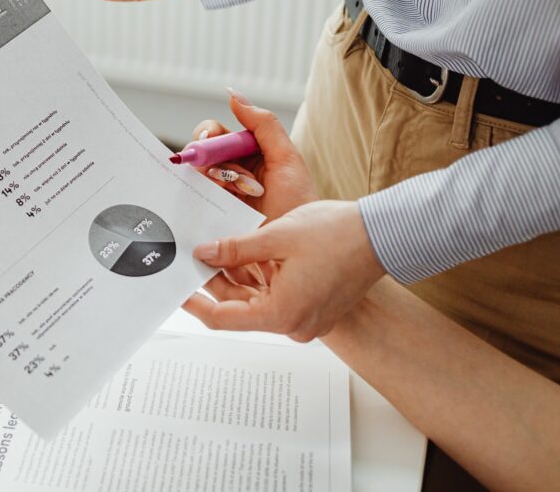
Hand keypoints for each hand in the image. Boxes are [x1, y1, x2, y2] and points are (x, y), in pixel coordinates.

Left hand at [182, 94, 383, 341]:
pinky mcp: (314, 307)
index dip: (195, 302)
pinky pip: (275, 296)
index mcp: (281, 314)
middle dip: (215, 281)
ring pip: (256, 300)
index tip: (176, 289)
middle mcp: (294, 324)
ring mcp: (306, 318)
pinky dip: (259, 277)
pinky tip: (247, 252)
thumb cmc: (337, 234)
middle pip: (239, 308)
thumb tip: (203, 254)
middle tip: (194, 255)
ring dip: (238, 276)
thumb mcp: (275, 236)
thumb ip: (235, 249)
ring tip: (218, 247)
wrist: (383, 235)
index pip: (223, 317)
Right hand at [192, 88, 318, 220]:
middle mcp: (231, 171)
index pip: (216, 133)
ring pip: (196, 175)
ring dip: (213, 180)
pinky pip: (192, 200)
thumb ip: (263, 124)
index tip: (210, 139)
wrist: (296, 247)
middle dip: (209, 158)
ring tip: (236, 194)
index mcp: (248, 153)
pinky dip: (200, 198)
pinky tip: (220, 204)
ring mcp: (219, 194)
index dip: (210, 134)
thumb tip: (232, 94)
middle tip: (222, 173)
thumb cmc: (297, 203)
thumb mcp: (286, 159)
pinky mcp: (211, 216)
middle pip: (200, 152)